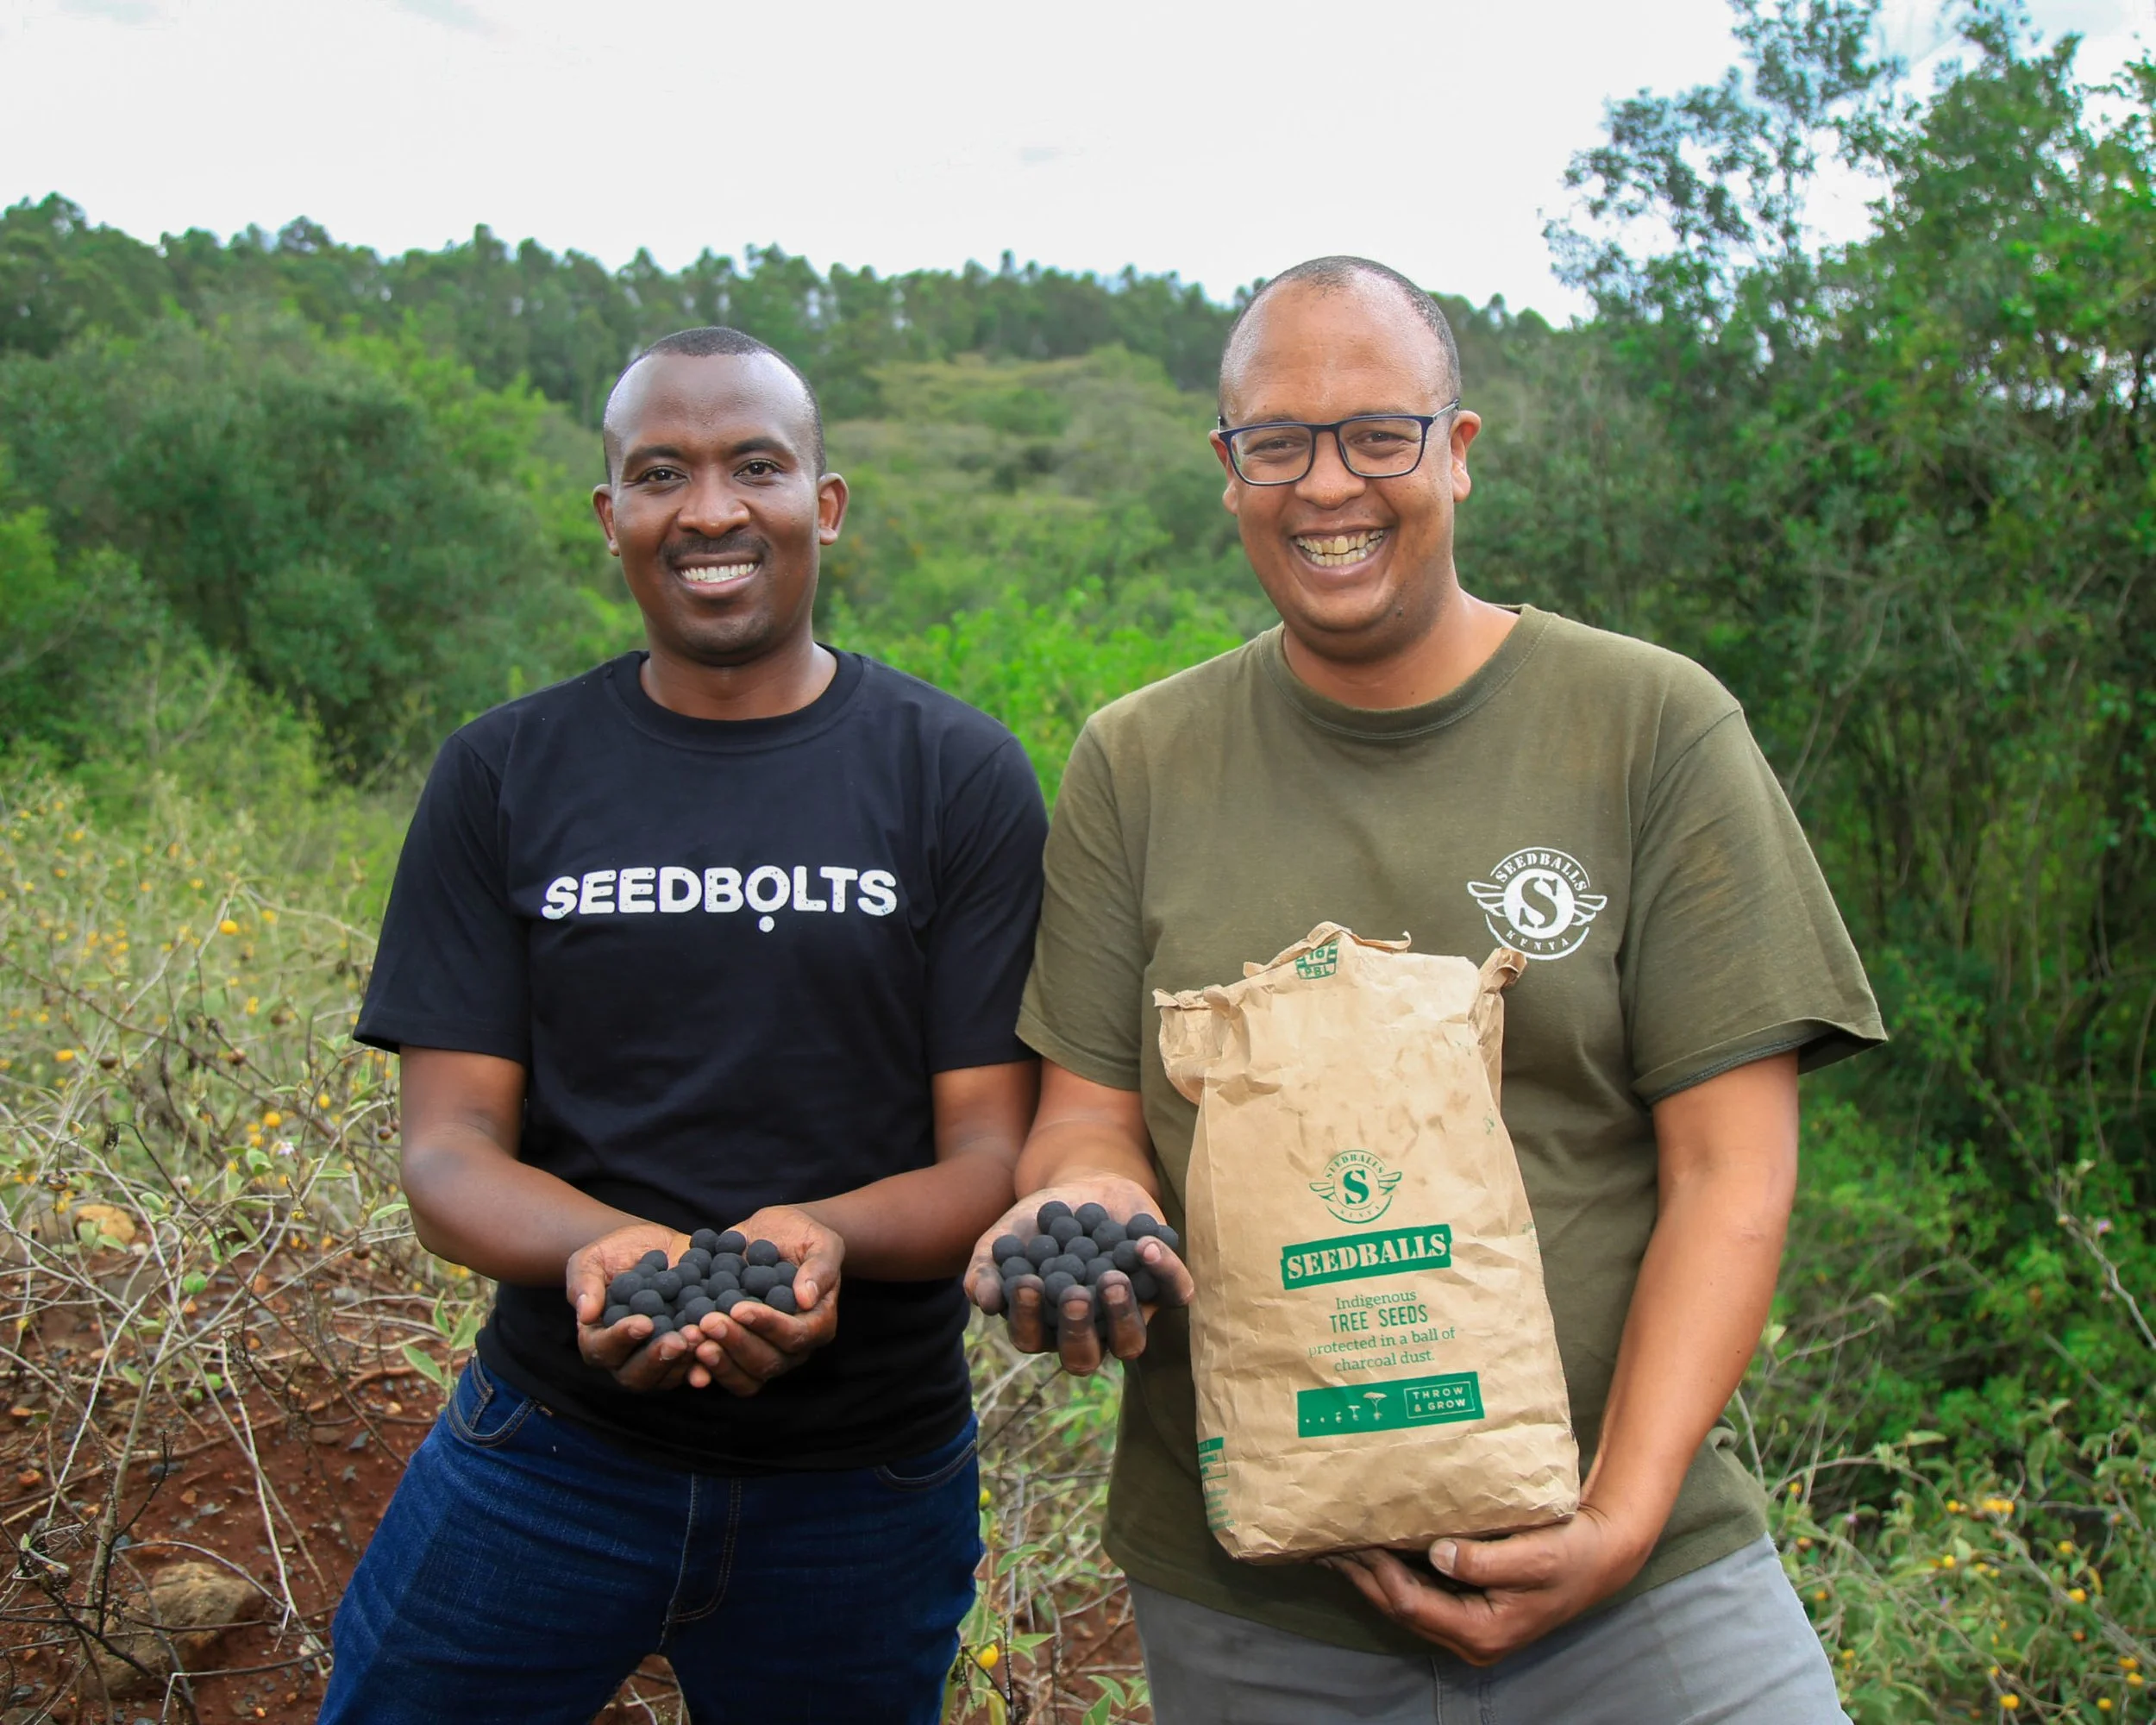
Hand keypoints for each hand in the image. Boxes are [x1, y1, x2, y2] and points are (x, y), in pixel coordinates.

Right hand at [567, 1220, 705, 1390]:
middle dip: (657, 1358)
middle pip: (636, 1375)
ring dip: (686, 1361)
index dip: (621, 1339)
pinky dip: (710, 1359)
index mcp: (598, 1339)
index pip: (602, 1348)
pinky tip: (723, 1345)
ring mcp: (659, 1358)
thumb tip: (586, 1313)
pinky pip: (697, 1365)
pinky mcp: (687, 1352)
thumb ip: (585, 1283)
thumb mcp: (592, 1259)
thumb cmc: (614, 1253)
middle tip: (678, 1340)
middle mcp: (627, 1358)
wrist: (653, 1247)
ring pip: (668, 1376)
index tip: (643, 1322)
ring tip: (702, 1336)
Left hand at [680, 1205, 842, 1397]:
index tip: (739, 1308)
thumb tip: (806, 1298)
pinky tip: (684, 1349)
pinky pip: (724, 1373)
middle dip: (736, 1343)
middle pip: (767, 1362)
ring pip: (746, 1377)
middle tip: (707, 1321)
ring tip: (692, 1336)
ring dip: (718, 1361)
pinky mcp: (738, 1353)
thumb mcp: (820, 1242)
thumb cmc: (802, 1237)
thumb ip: (819, 1268)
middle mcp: (793, 1348)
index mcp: (818, 1324)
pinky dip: (702, 1368)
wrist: (775, 1237)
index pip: (795, 1335)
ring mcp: (765, 1354)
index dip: (767, 1325)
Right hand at [965, 1177, 1193, 1375]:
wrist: (1086, 1186)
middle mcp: (1089, 1332)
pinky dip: (1164, 1271)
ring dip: (1122, 1314)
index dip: (1028, 1317)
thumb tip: (984, 1299)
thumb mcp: (1006, 1238)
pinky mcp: (1163, 1289)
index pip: (1032, 1338)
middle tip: (1073, 1294)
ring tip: (1112, 1277)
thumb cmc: (1040, 1224)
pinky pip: (1174, 1293)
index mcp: (1045, 1326)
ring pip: (1132, 1341)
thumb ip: (987, 1267)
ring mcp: (1129, 1315)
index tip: (1027, 1282)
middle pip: (1083, 1356)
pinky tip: (1145, 1244)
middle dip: (1077, 1330)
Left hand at [1321, 1504, 1649, 1664]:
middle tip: (1327, 1544)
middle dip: (1362, 1577)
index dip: (1378, 1573)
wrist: (1602, 1558)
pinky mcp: (1471, 1611)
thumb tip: (1438, 1552)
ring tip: (1339, 1546)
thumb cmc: (1571, 1555)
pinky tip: (1376, 1551)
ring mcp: (1469, 1628)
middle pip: (1399, 1609)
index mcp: (1482, 1631)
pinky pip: (1420, 1595)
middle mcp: (1470, 1638)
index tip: (1355, 1539)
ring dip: (1372, 1576)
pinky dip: (1394, 1573)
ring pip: (1405, 1604)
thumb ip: (1485, 1560)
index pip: (1411, 1603)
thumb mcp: (1534, 1555)